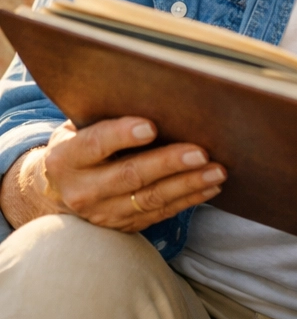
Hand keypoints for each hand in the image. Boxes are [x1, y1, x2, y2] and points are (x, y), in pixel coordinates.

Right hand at [0, 118, 224, 232]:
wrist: (58, 189)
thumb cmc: (81, 142)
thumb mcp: (80, 127)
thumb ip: (108, 115)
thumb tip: (156, 93)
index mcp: (67, 158)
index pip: (94, 144)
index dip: (121, 135)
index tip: (150, 126)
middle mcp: (82, 190)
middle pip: (130, 176)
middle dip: (169, 163)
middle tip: (201, 152)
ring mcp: (102, 213)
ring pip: (150, 199)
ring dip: (188, 184)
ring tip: (217, 171)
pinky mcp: (122, 225)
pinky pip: (159, 213)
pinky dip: (188, 199)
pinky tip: (211, 187)